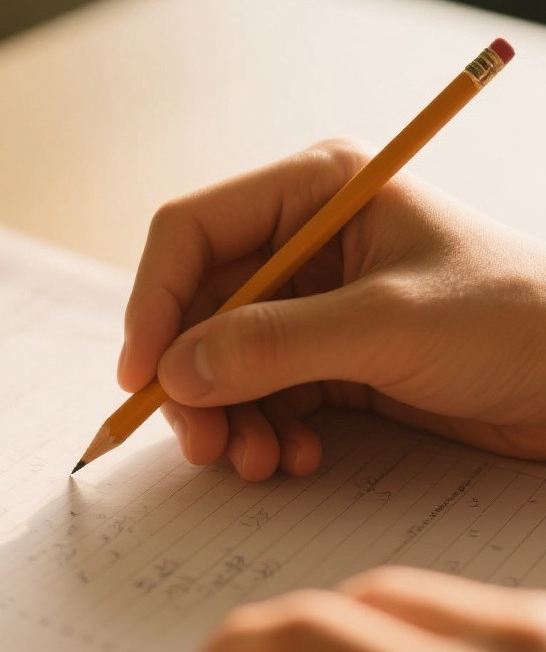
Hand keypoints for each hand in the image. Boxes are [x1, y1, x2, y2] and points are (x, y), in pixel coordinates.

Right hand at [118, 140, 545, 479]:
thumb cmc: (516, 322)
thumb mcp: (390, 325)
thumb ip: (275, 344)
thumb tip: (174, 373)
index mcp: (314, 189)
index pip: (192, 231)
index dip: (155, 301)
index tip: (142, 375)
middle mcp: (301, 241)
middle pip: (199, 305)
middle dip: (193, 378)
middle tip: (201, 441)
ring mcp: (310, 302)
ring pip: (222, 358)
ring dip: (226, 415)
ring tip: (255, 461)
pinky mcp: (324, 356)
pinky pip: (259, 392)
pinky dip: (263, 430)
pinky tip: (296, 457)